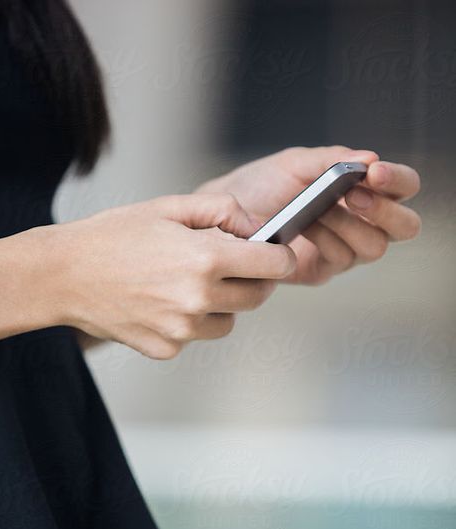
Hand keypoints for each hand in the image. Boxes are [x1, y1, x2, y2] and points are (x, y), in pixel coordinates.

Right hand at [55, 194, 295, 358]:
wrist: (63, 275)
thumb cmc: (112, 237)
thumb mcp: (168, 207)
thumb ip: (221, 210)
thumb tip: (253, 227)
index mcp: (205, 258)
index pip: (274, 265)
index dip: (281, 257)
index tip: (277, 254)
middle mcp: (199, 298)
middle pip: (258, 296)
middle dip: (254, 280)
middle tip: (232, 266)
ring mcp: (182, 329)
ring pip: (229, 320)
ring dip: (222, 304)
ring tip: (188, 284)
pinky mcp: (166, 349)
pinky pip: (196, 337)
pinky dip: (190, 323)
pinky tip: (162, 303)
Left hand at [197, 146, 421, 284]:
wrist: (222, 217)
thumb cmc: (261, 186)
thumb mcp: (294, 164)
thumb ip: (331, 160)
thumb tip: (370, 158)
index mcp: (363, 190)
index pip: (403, 188)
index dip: (398, 181)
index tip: (375, 172)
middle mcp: (362, 222)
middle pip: (404, 227)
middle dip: (384, 211)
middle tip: (352, 196)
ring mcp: (345, 249)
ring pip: (375, 247)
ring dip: (349, 225)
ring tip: (317, 210)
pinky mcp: (322, 271)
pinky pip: (341, 259)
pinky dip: (326, 240)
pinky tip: (305, 227)